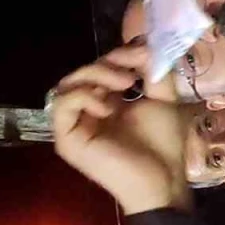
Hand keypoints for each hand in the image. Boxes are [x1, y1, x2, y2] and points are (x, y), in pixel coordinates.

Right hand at [51, 45, 191, 213]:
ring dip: (96, 76)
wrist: (162, 180)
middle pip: (82, 72)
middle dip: (107, 64)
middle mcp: (88, 111)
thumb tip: (144, 44)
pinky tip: (107, 108)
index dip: (118, 55)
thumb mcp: (163, 99)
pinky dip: (84, 97)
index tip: (141, 54)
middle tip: (131, 74)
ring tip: (124, 86)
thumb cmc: (163, 144)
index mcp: (109, 101)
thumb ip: (154, 72)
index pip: (101, 67)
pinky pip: (61, 105)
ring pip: (68, 84)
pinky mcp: (67, 138)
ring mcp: (75, 125)